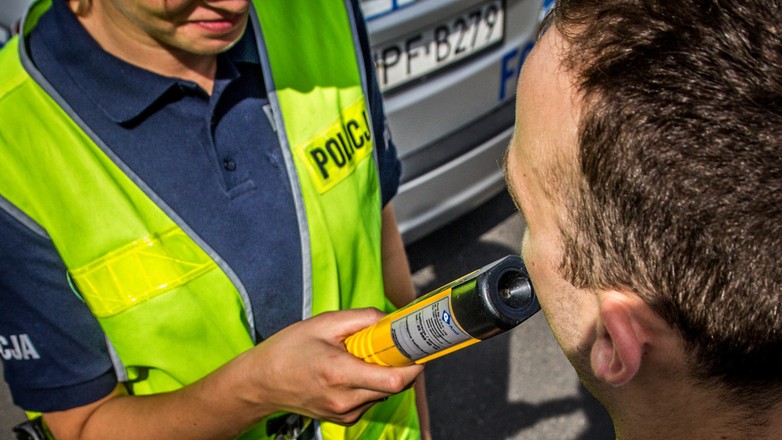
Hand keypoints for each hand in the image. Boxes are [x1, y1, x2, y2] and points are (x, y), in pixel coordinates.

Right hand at [239, 308, 423, 424]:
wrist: (261, 382)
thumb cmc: (289, 349)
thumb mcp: (324, 323)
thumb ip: (361, 319)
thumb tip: (390, 319)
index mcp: (340, 374)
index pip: (395, 380)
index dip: (414, 365)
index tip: (418, 349)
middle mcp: (345, 400)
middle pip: (394, 387)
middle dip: (400, 365)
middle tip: (393, 345)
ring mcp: (344, 414)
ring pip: (383, 393)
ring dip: (383, 374)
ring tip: (361, 356)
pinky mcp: (343, 419)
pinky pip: (369, 399)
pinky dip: (370, 383)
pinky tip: (351, 370)